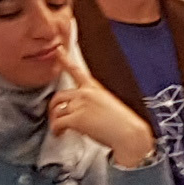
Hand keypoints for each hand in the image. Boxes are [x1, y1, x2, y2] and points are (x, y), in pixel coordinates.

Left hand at [46, 40, 159, 168]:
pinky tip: (59, 133)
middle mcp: (86, 93)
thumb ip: (94, 104)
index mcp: (95, 88)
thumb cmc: (124, 124)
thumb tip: (85, 113)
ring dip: (55, 120)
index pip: (76, 70)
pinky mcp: (76, 118)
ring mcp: (80, 105)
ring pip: (57, 111)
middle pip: (59, 95)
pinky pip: (57, 123)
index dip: (65, 58)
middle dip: (54, 107)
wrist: (130, 134)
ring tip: (59, 129)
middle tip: (55, 115)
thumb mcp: (110, 105)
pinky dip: (56, 130)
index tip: (58, 50)